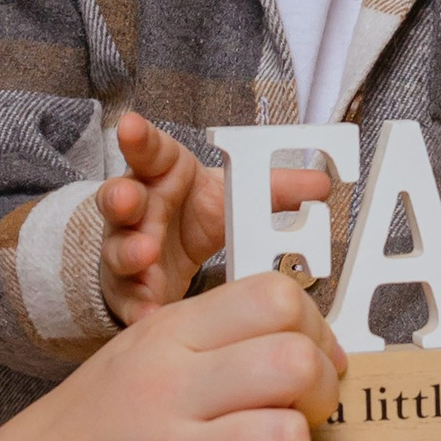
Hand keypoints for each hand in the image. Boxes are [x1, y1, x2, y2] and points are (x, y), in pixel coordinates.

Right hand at [0, 275, 343, 440]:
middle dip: (318, 399)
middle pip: (295, 361)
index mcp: (166, 337)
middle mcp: (165, 385)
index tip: (307, 372)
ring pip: (283, 436)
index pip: (277, 296)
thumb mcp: (138, 364)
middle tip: (293, 425)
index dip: (314, 335)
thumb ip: (214, 349)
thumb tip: (304, 346)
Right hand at [97, 109, 330, 322]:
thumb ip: (273, 191)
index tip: (132, 127)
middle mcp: (137, 209)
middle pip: (121, 197)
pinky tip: (149, 314)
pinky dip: (139, 306)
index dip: (140, 139)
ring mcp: (125, 248)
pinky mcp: (127, 288)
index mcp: (161, 176)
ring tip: (145, 253)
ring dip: (130, 251)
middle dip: (122, 196)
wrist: (158, 257)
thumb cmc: (190, 214)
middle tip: (128, 197)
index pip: (149, 152)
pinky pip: (130, 298)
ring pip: (119, 248)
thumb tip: (322, 184)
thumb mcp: (228, 198)